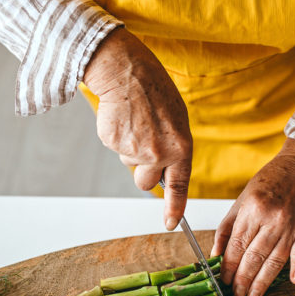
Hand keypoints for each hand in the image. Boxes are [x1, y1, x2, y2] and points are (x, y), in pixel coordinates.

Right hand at [83, 28, 192, 229]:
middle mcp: (159, 152)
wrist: (126, 71)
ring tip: (135, 123)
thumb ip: (175, 147)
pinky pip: (116, 150)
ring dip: (130, 151)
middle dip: (142, 171)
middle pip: (145, 182)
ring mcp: (135, 150)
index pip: (178, 185)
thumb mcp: (177, 120)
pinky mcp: (114, 143)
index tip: (171, 224)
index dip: (175, 207)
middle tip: (143, 142)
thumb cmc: (154, 91)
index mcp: (181, 146)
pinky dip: (117, 137)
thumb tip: (165, 169)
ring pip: (130, 166)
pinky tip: (122, 118)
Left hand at [211, 139, 294, 295]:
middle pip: (254, 256)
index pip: (237, 245)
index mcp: (252, 209)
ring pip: (274, 259)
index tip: (223, 281)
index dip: (228, 266)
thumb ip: (227, 228)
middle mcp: (272, 218)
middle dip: (243, 279)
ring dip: (263, 281)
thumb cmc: (270, 183)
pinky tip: (293, 281)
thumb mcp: (241, 200)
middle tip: (237, 294)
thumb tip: (216, 255)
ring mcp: (291, 226)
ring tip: (253, 295)